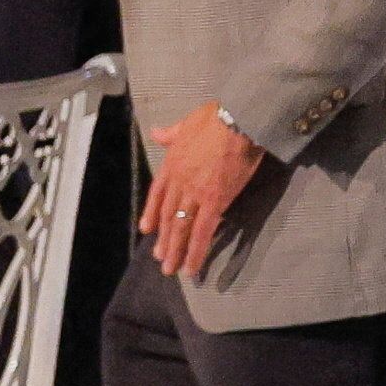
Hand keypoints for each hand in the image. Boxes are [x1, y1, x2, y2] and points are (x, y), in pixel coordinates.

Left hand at [141, 100, 272, 280]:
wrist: (237, 119)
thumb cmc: (217, 117)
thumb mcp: (186, 122)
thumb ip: (171, 133)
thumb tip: (157, 133)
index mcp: (171, 164)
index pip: (157, 194)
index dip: (151, 213)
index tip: (147, 229)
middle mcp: (179, 182)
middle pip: (169, 215)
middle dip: (164, 239)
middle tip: (160, 258)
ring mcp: (195, 193)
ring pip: (181, 227)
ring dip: (176, 250)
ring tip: (171, 269)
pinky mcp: (215, 201)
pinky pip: (204, 231)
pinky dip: (197, 251)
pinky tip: (193, 267)